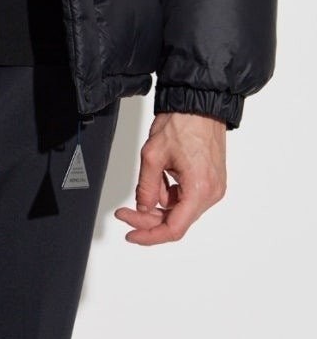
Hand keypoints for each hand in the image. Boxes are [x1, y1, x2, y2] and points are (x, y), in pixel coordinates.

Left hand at [114, 111, 226, 244]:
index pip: (174, 228)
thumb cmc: (182, 121)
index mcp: (200, 189)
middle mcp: (211, 192)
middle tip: (126, 212)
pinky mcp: (211, 180)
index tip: (131, 234)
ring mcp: (213, 186)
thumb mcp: (153, 155)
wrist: (198, 102)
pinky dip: (171, 191)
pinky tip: (162, 174)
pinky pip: (187, 196)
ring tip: (151, 175)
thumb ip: (147, 187)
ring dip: (160, 201)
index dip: (149, 235)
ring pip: (181, 208)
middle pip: (177, 220)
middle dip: (149, 217)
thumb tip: (143, 208)